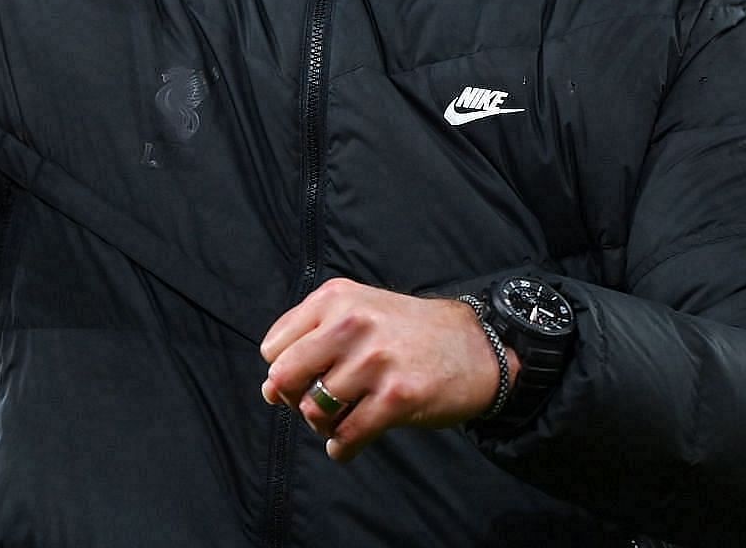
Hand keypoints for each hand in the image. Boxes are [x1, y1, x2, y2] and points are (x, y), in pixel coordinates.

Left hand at [258, 277, 508, 462]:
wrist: (476, 345)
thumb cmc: (408, 332)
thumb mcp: (358, 310)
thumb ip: (311, 338)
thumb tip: (269, 390)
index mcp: (335, 299)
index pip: (273, 347)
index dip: (283, 371)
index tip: (304, 380)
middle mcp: (351, 324)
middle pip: (284, 378)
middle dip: (293, 399)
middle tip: (315, 404)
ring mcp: (374, 361)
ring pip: (313, 410)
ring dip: (323, 425)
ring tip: (341, 420)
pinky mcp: (397, 397)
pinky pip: (347, 435)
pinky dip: (342, 448)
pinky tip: (348, 443)